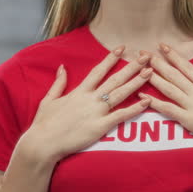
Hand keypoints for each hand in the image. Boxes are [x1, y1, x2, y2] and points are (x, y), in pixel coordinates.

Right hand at [25, 47, 153, 162]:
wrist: (42, 143)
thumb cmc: (44, 124)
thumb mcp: (48, 99)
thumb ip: (58, 83)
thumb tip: (62, 67)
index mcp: (79, 91)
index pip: (98, 71)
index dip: (111, 59)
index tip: (122, 48)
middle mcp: (90, 99)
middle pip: (115, 79)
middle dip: (131, 67)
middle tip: (145, 57)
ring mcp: (96, 112)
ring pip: (120, 94)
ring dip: (136, 82)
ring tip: (150, 72)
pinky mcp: (99, 127)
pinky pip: (120, 116)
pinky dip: (134, 109)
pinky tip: (147, 102)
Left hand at [138, 43, 192, 152]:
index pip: (187, 66)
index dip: (174, 56)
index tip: (163, 46)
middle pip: (174, 75)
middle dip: (159, 63)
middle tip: (145, 54)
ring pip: (169, 89)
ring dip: (154, 79)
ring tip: (141, 70)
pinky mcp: (190, 120)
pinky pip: (169, 110)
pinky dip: (155, 103)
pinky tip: (144, 98)